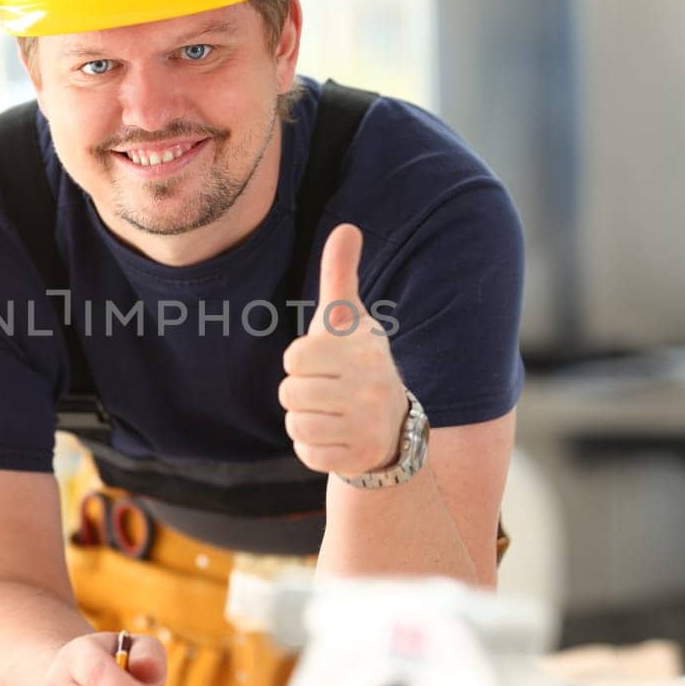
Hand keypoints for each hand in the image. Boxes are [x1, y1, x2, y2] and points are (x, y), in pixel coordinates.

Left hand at [280, 223, 406, 474]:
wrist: (394, 427)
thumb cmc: (357, 363)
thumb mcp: (351, 321)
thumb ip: (341, 275)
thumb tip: (345, 227)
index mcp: (363, 351)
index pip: (295, 357)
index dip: (300, 361)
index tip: (323, 363)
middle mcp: (369, 388)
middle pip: (290, 393)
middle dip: (300, 393)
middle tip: (326, 392)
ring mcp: (366, 426)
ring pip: (295, 424)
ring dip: (304, 421)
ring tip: (331, 413)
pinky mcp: (357, 458)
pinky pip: (306, 453)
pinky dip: (312, 448)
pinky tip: (335, 437)